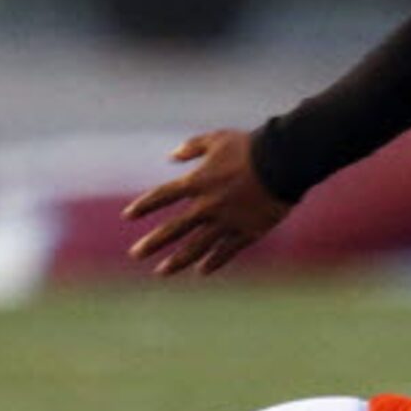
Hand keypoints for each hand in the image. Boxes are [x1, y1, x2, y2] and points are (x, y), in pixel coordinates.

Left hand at [122, 131, 291, 275]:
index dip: (144, 206)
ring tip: (162, 271)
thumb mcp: (217, 139)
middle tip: (135, 254)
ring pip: (196, 247)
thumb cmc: (249, 146)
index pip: (162, 196)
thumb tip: (172, 156)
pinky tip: (201, 271)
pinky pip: (226, 251)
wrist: (282, 162)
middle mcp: (207, 206)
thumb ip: (192, 147)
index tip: (128, 216)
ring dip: (177, 261)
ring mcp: (226, 222)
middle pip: (174, 229)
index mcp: (197, 182)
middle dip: (152, 243)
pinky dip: (213, 262)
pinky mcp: (246, 232)